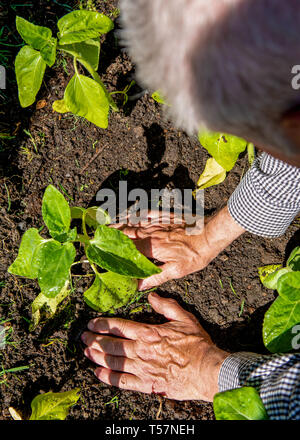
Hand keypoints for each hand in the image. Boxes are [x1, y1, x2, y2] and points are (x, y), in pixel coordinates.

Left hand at [82, 293, 228, 400]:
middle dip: (94, 340)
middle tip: (82, 337)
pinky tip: (98, 373)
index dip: (103, 324)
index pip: (119, 327)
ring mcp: (142, 368)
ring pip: (113, 362)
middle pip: (111, 344)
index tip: (91, 323)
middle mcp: (141, 350)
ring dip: (97, 356)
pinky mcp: (146, 384)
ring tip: (86, 352)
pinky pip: (122, 382)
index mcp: (148, 333)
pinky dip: (108, 377)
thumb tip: (152, 296)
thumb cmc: (197, 344)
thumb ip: (166, 306)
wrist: (207, 370)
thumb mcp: (184, 318)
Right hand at [111, 206, 244, 289]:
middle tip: (100, 233)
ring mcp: (158, 222)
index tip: (102, 249)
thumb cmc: (195, 254)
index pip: (127, 248)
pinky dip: (136, 213)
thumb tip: (138, 285)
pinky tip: (131, 213)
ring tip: (109, 224)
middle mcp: (151, 232)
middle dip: (112, 233)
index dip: (114, 249)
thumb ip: (155, 277)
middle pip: (127, 232)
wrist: (210, 233)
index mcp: (152, 247)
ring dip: (121, 223)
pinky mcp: (165, 215)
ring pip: (135, 222)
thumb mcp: (177, 271)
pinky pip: (147, 213)